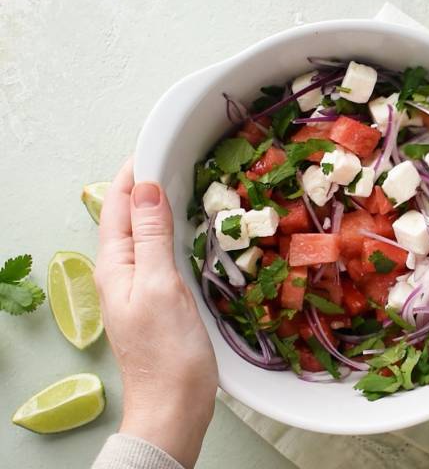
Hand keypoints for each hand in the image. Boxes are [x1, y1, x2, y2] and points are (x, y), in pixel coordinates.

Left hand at [95, 159, 217, 467]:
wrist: (175, 404)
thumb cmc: (166, 351)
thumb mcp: (159, 286)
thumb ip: (151, 236)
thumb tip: (145, 187)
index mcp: (114, 265)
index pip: (115, 204)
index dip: (132, 173)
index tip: (157, 144)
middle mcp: (122, 271)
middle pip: (129, 216)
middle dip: (147, 184)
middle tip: (180, 158)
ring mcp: (140, 285)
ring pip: (147, 233)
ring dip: (162, 207)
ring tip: (188, 184)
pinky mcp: (159, 297)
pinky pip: (162, 252)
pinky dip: (174, 232)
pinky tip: (193, 229)